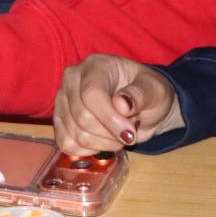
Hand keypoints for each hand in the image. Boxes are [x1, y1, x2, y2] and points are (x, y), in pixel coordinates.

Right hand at [53, 54, 181, 154]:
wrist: (143, 106)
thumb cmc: (148, 93)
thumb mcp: (155, 90)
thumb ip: (141, 94)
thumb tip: (122, 104)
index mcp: (96, 65)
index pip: (92, 94)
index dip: (110, 119)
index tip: (130, 134)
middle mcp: (73, 79)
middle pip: (82, 118)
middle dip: (111, 134)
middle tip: (129, 131)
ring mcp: (62, 100)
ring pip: (76, 136)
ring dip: (104, 144)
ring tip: (118, 132)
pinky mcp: (59, 121)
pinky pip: (68, 145)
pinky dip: (90, 151)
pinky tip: (103, 141)